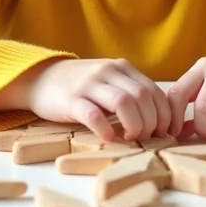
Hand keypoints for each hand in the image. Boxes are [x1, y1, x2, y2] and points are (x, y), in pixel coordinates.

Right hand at [0, 58, 170, 141]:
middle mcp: (108, 71)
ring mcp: (89, 84)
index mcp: (122, 68)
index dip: (165, 114)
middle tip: (147, 138)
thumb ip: (130, 93)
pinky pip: (92, 114)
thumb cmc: (80, 87)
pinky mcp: (71, 100)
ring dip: (134, 124)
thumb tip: (159, 121)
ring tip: (132, 138)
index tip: (166, 132)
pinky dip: (105, 128)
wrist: (39, 79)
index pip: (154, 90)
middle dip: (151, 122)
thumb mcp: (108, 82)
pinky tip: (108, 137)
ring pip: (124, 102)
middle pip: (142, 97)